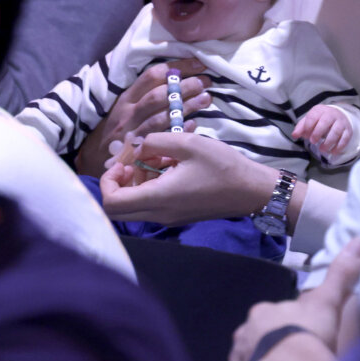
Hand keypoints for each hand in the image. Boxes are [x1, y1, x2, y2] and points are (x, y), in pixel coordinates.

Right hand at [73, 59, 210, 175]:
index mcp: (127, 97)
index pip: (152, 75)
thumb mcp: (124, 106)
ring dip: (186, 106)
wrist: (95, 157)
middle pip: (159, 95)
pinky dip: (178, 130)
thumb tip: (177, 77)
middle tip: (205, 81)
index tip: (198, 63)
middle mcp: (129, 112)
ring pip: (161, 117)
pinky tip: (194, 124)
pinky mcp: (138, 150)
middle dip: (184, 86)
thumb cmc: (116, 128)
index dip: (177, 68)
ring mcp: (133, 132)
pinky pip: (161, 139)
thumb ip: (144, 93)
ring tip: (206, 99)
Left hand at [99, 132, 277, 224]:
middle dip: (117, 183)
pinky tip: (166, 166)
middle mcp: (158, 214)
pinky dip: (148, 186)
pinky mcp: (176, 215)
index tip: (124, 161)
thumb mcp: (187, 144)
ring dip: (134, 182)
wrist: (251, 190)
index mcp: (158, 198)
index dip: (108, 181)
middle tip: (132, 161)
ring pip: (133, 207)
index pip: (111, 203)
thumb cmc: (222, 166)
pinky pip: (149, 205)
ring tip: (155, 158)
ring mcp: (167, 218)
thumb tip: (137, 148)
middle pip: (117, 209)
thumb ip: (155, 142)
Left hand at [222, 236, 359, 360]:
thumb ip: (341, 274)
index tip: (303, 340)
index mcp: (262, 312)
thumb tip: (359, 239)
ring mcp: (235, 359)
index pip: (275, 318)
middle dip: (273, 348)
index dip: (289, 328)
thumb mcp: (327, 303)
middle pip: (258, 339)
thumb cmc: (308, 335)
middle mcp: (243, 332)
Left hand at [291, 105, 352, 158]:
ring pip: (336, 131)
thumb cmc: (320, 119)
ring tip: (322, 149)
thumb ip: (301, 128)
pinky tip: (333, 152)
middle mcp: (332, 114)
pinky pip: (345, 138)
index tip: (306, 136)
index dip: (308, 127)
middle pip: (325, 122)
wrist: (338, 115)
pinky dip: (339, 146)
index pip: (313, 117)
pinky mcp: (348, 130)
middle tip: (312, 142)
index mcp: (320, 110)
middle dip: (318, 133)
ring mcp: (341, 122)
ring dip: (329, 142)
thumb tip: (294, 135)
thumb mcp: (309, 120)